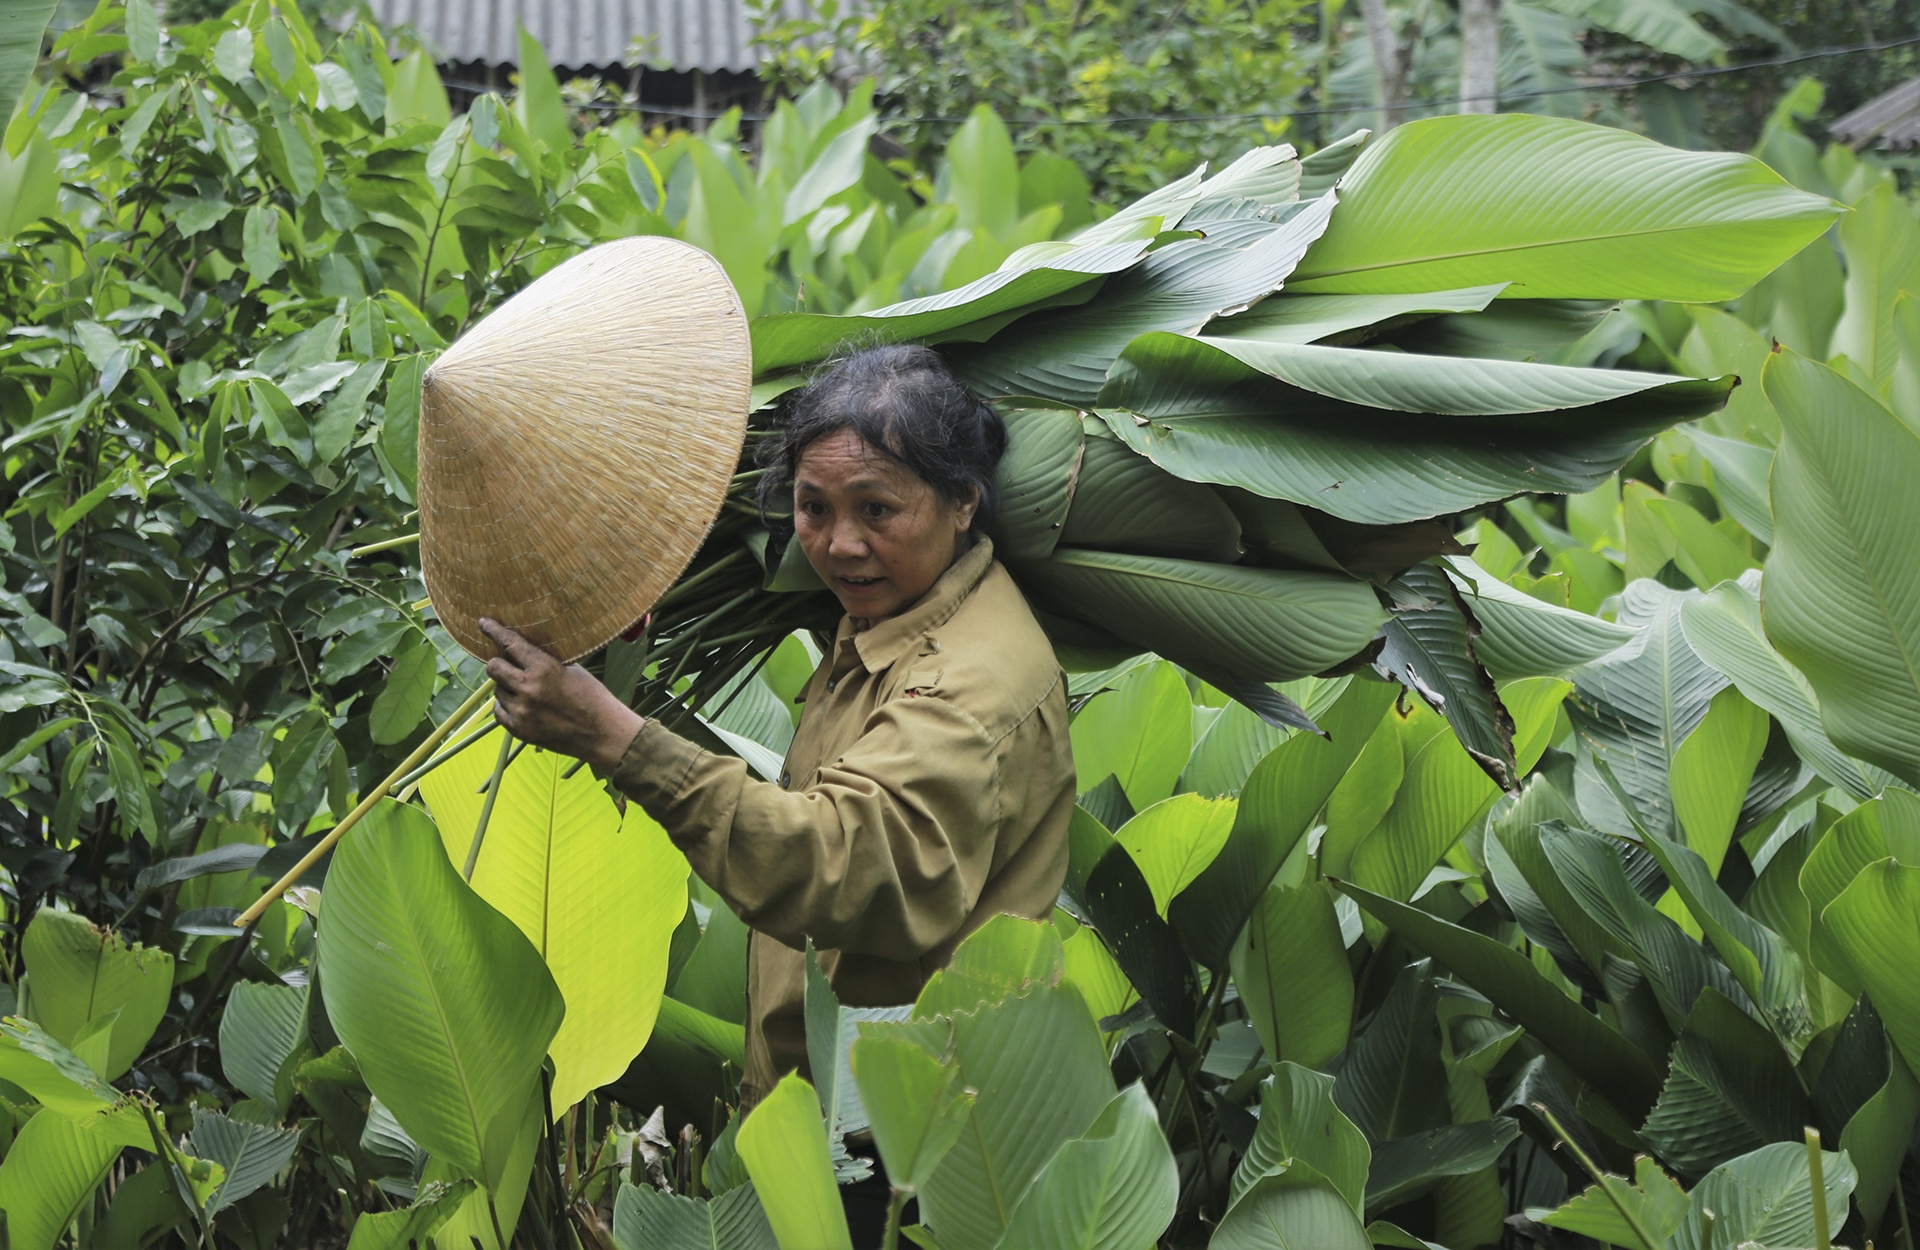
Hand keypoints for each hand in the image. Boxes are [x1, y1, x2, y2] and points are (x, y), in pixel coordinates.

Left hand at [479, 618, 643, 773]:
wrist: (601, 733)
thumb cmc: (591, 697)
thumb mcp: (571, 669)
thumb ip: (545, 660)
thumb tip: (523, 648)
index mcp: (544, 668)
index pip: (510, 643)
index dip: (494, 631)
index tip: (483, 623)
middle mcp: (528, 688)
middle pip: (493, 667)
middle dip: (498, 663)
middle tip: (508, 665)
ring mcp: (522, 711)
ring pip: (497, 690)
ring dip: (507, 687)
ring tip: (527, 691)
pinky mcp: (519, 730)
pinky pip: (499, 711)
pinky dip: (507, 706)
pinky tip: (523, 706)